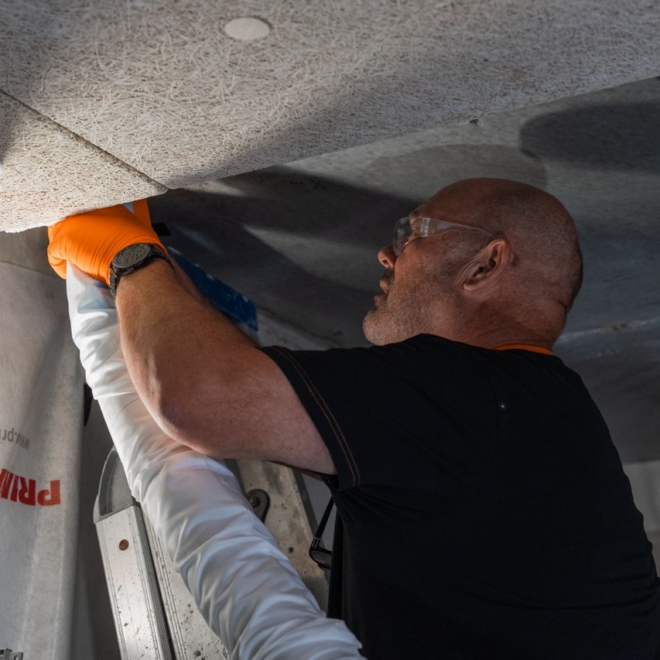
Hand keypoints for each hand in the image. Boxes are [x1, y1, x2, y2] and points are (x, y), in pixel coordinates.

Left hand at [48, 200, 164, 284]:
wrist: (135, 259)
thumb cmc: (142, 246)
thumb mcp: (138, 225)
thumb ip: (124, 223)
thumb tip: (128, 225)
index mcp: (104, 204)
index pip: (86, 211)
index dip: (87, 224)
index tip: (91, 234)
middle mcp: (85, 209)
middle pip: (69, 220)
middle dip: (73, 234)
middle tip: (81, 247)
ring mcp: (71, 225)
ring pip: (58, 235)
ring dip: (65, 248)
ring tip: (75, 259)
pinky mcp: (63, 242)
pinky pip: (54, 255)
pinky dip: (60, 265)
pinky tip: (69, 271)